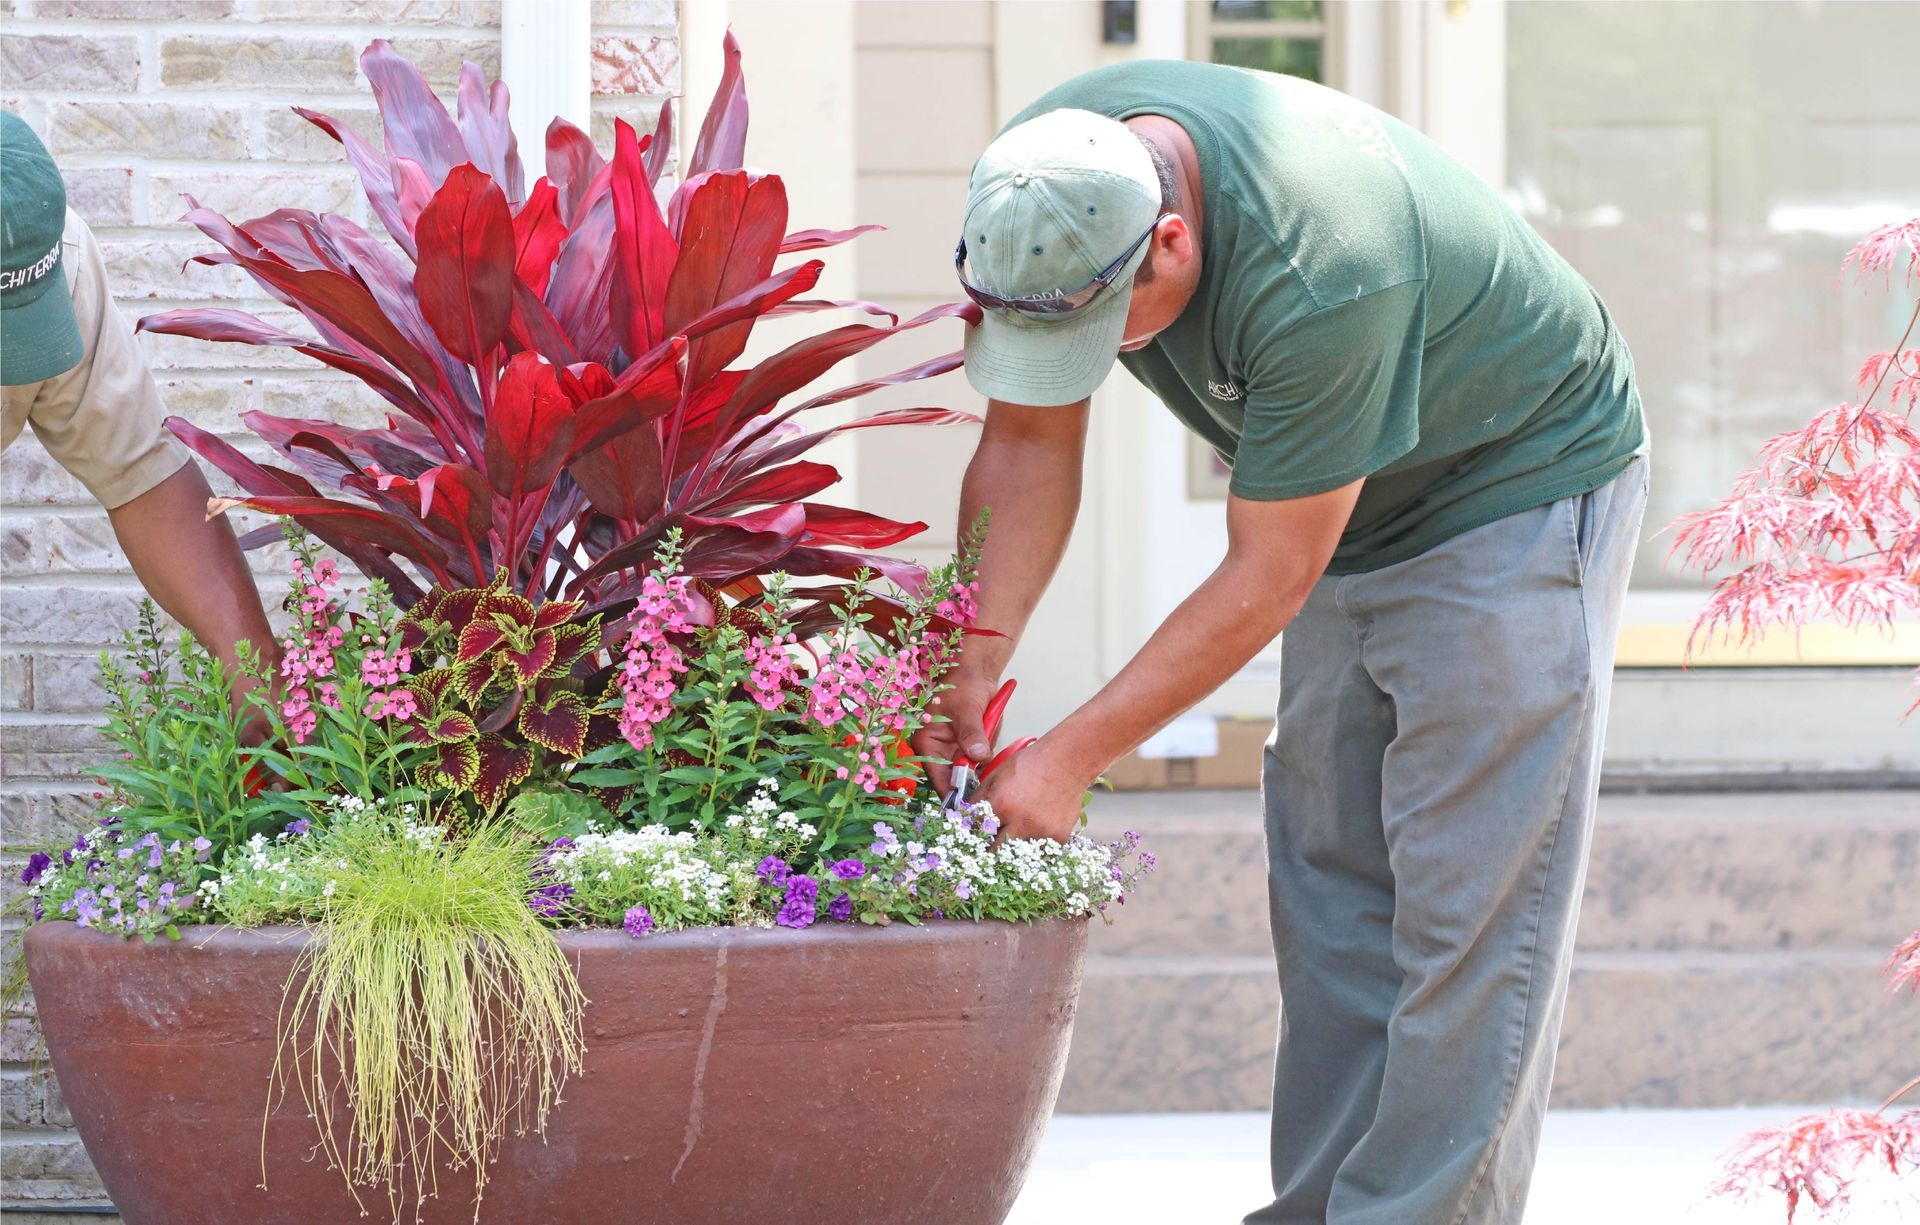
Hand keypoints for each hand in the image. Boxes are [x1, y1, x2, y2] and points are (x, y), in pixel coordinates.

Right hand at [914, 668, 997, 796]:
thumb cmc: (963, 685)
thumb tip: (977, 756)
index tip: (970, 809)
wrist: (976, 674)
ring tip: (995, 792)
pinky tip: (998, 776)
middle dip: (970, 791)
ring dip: (980, 781)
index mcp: (926, 743)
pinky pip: (978, 767)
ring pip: (967, 777)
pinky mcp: (968, 750)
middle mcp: (937, 752)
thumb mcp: (966, 709)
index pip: (938, 778)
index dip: (954, 794)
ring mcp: (954, 753)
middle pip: (953, 782)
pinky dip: (987, 771)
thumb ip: (971, 733)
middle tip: (987, 805)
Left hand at [976, 739, 1087, 844]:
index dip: (974, 834)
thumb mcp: (997, 774)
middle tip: (992, 840)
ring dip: (1013, 848)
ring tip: (1015, 835)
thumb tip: (968, 816)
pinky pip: (1039, 851)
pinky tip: (1034, 830)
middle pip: (996, 851)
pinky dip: (1033, 845)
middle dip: (991, 846)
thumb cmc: (1032, 764)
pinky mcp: (1057, 838)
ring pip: (1017, 854)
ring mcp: (1041, 833)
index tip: (975, 836)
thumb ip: (981, 797)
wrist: (1067, 762)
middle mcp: (1021, 823)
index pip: (977, 831)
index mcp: (1002, 805)